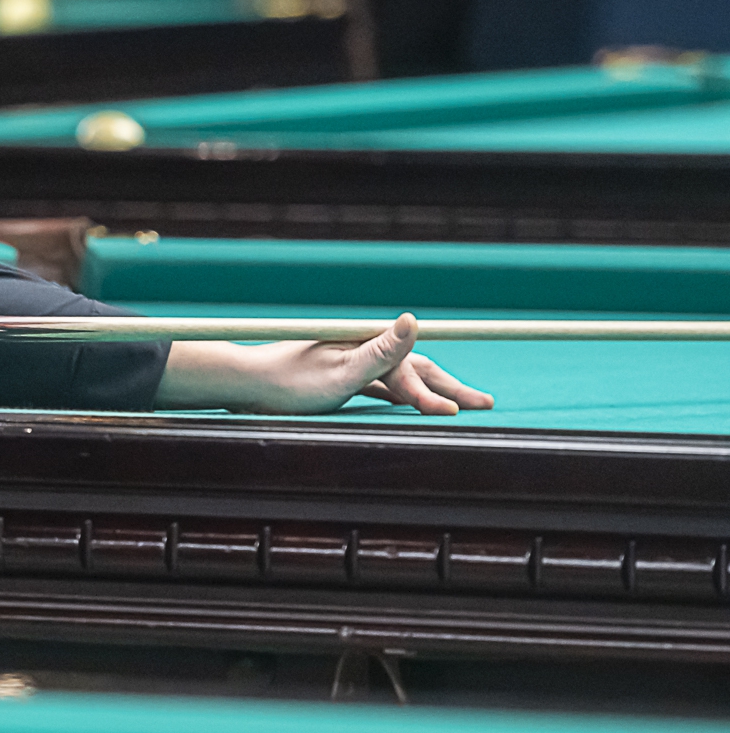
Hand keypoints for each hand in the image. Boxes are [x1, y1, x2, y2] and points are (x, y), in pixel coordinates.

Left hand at [157, 314, 495, 415]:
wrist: (246, 385)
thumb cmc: (288, 382)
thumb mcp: (339, 371)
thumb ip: (381, 351)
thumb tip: (412, 319)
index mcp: (366, 342)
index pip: (412, 370)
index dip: (437, 392)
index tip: (459, 413)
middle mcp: (362, 347)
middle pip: (416, 369)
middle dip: (451, 387)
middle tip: (486, 403)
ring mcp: (352, 363)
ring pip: (402, 379)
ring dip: (431, 392)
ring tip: (458, 406)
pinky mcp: (341, 377)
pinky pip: (382, 387)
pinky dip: (403, 396)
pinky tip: (415, 405)